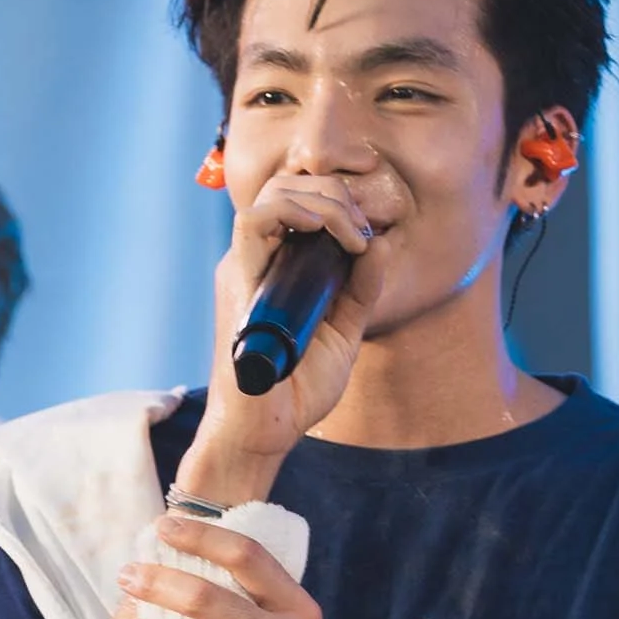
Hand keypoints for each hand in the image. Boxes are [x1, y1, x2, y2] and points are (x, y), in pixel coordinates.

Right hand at [174, 171, 384, 506]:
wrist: (265, 431)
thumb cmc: (297, 389)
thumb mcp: (344, 331)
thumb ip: (360, 290)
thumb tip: (380, 243)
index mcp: (276, 266)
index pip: (298, 201)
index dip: (337, 199)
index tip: (369, 230)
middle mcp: (256, 259)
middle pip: (286, 187)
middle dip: (334, 193)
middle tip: (363, 230)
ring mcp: (243, 267)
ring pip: (272, 194)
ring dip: (323, 201)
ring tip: (352, 234)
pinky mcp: (238, 282)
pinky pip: (255, 223)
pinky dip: (297, 214)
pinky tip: (330, 235)